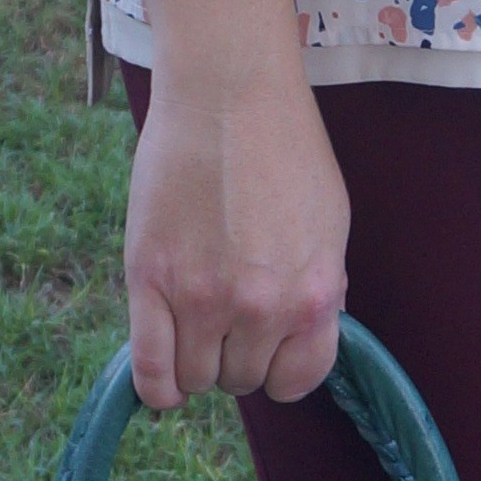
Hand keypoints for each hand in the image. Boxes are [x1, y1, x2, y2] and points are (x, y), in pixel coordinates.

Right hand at [124, 58, 349, 408]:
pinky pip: (150, 370)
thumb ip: (320, 287)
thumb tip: (303, 333)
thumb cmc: (284, 148)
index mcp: (316, 294)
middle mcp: (262, 307)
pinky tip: (162, 380)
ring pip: (195, 378)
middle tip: (223, 313)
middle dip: (234, 354)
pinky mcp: (150, 281)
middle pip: (241, 379)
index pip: (297, 379)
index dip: (279, 368)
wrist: (228, 94)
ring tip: (193, 320)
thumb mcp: (330, 223)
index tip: (265, 348)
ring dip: (195, 360)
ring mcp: (202, 298)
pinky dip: (156, 387)